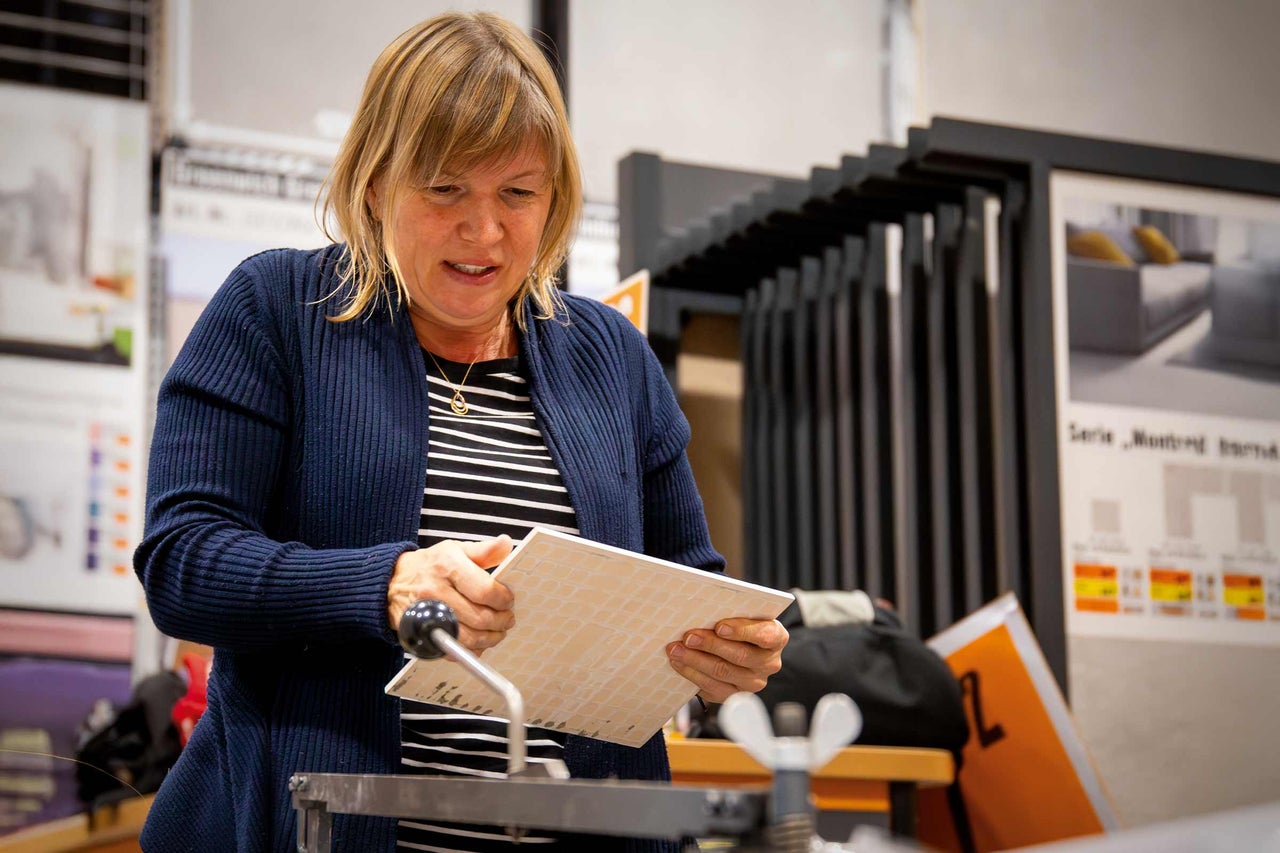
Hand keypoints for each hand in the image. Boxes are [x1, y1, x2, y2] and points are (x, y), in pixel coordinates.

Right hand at [386, 536, 515, 652]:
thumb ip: (484, 550)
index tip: (508, 600)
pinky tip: (478, 641)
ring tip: (497, 631)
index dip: (503, 599)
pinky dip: (471, 650)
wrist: (391, 583)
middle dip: (501, 621)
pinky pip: (453, 650)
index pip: (485, 590)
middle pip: (480, 617)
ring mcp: (428, 615)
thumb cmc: (429, 566)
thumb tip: (506, 544)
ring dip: (490, 638)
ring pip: (469, 638)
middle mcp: (436, 591)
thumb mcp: (455, 550)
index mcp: (448, 566)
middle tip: (507, 619)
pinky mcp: (422, 634)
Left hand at [666, 617, 788, 704]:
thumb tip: (703, 611)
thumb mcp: (743, 614)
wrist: (738, 645)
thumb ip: (732, 611)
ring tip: (676, 649)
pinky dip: (692, 674)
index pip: (765, 635)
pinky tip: (679, 663)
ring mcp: (753, 682)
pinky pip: (713, 688)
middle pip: (740, 655)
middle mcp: (769, 663)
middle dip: (710, 645)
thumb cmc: (739, 623)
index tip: (720, 626)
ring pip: (723, 672)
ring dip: (695, 660)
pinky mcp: (735, 695)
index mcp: (776, 637)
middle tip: (688, 637)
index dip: (742, 631)